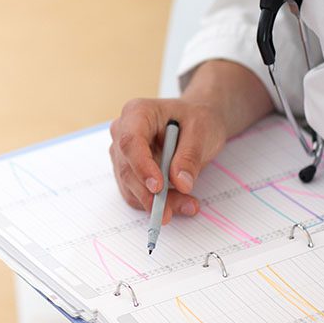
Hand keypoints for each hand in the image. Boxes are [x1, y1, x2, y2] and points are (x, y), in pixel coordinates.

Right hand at [108, 98, 230, 223]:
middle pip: (128, 169)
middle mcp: (122, 132)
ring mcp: (122, 154)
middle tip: (174, 210)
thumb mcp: (201, 131)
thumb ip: (189, 156)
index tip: (158, 187)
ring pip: (131, 186)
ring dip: (156, 202)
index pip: (130, 141)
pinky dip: (156, 203)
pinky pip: (136, 193)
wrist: (195, 122)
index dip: (141, 166)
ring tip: (187, 205)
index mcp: (137, 113)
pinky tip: (180, 204)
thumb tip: (181, 183)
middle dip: (151, 194)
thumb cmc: (195, 119)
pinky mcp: (129, 171)